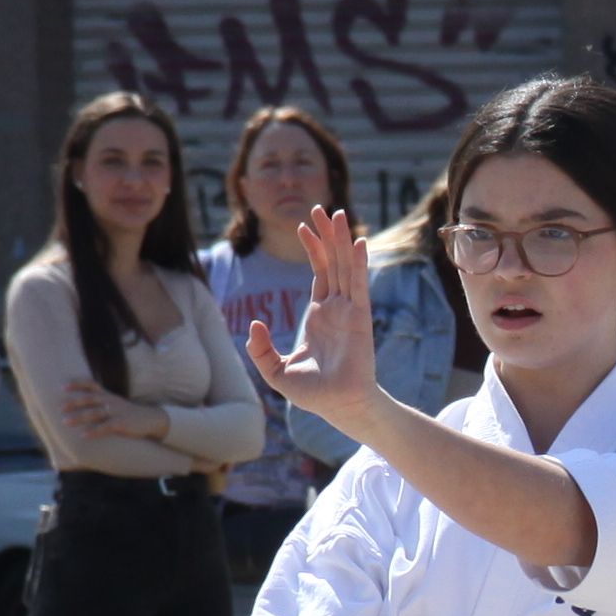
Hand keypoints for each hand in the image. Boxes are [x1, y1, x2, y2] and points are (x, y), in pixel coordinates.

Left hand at [55, 373, 121, 443]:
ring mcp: (116, 412)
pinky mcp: (122, 424)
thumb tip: (81, 405)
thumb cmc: (128, 413)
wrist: (150, 419)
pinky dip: (93, 431)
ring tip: (66, 422)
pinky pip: (105, 427)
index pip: (91, 385)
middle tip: (60, 408)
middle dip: (73, 403)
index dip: (77, 384)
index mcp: (108, 395)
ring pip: (94, 413)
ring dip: (79, 418)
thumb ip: (100, 401)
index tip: (63, 387)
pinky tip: (83, 435)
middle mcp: (111, 401)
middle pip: (89, 399)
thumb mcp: (115, 403)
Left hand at [240, 211, 390, 439]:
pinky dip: (358, 263)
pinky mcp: (360, 319)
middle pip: (333, 262)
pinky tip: (358, 243)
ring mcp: (349, 311)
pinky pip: (358, 285)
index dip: (313, 248)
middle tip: (323, 208)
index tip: (304, 226)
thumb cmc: (314, 394)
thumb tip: (255, 324)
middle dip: (328, 235)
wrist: (338, 407)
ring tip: (337, 213)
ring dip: (342, 240)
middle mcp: (336, 308)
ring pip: (344, 267)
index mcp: (319, 315)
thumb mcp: (276, 370)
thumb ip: (260, 349)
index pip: (319, 272)